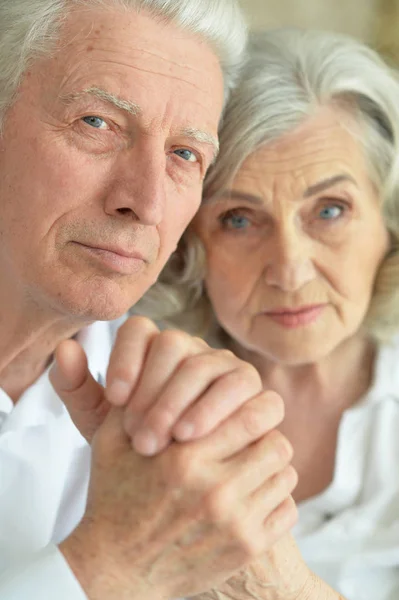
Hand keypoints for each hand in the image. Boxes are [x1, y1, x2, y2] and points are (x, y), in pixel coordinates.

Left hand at [52, 316, 266, 453]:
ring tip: (169, 439)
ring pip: (212, 366)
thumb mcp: (106, 427)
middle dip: (155, 390)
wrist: (184, 488)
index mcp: (156, 351)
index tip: (116, 398)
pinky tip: (198, 437)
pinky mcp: (260, 395)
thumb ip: (81, 390)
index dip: (127, 358)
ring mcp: (229, 369)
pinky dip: (225, 411)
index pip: (140, 329)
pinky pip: (250, 391)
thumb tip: (65, 348)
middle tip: (139, 435)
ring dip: (188, 401)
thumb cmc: (141, 451)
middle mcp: (194, 352)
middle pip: (176, 346)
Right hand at [60, 394, 297, 599]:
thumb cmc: (113, 498)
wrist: (115, 568)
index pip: (252, 415)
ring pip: (285, 474)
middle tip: (251, 434)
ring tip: (249, 462)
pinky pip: (288, 510)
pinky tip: (252, 494)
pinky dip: (275, 498)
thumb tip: (166, 364)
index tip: (243, 408)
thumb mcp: (112, 442)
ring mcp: (234, 524)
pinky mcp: (246, 549)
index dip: (252, 406)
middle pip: (277, 443)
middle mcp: (215, 490)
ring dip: (270, 465)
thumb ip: (138, 401)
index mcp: (184, 457)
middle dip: (265, 434)